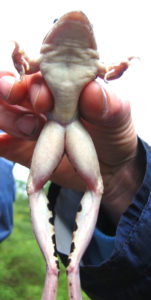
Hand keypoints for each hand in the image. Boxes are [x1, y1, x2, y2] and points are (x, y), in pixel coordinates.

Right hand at [0, 72, 143, 221]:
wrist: (111, 169)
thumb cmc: (114, 135)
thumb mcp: (120, 118)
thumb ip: (110, 105)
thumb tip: (92, 91)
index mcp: (63, 87)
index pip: (39, 73)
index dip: (35, 83)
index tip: (44, 101)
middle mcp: (42, 103)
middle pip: (11, 87)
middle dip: (8, 89)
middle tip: (15, 97)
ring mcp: (29, 126)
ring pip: (3, 111)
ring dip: (7, 116)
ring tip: (30, 129)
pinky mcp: (22, 150)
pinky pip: (2, 143)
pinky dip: (0, 142)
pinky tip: (2, 143)